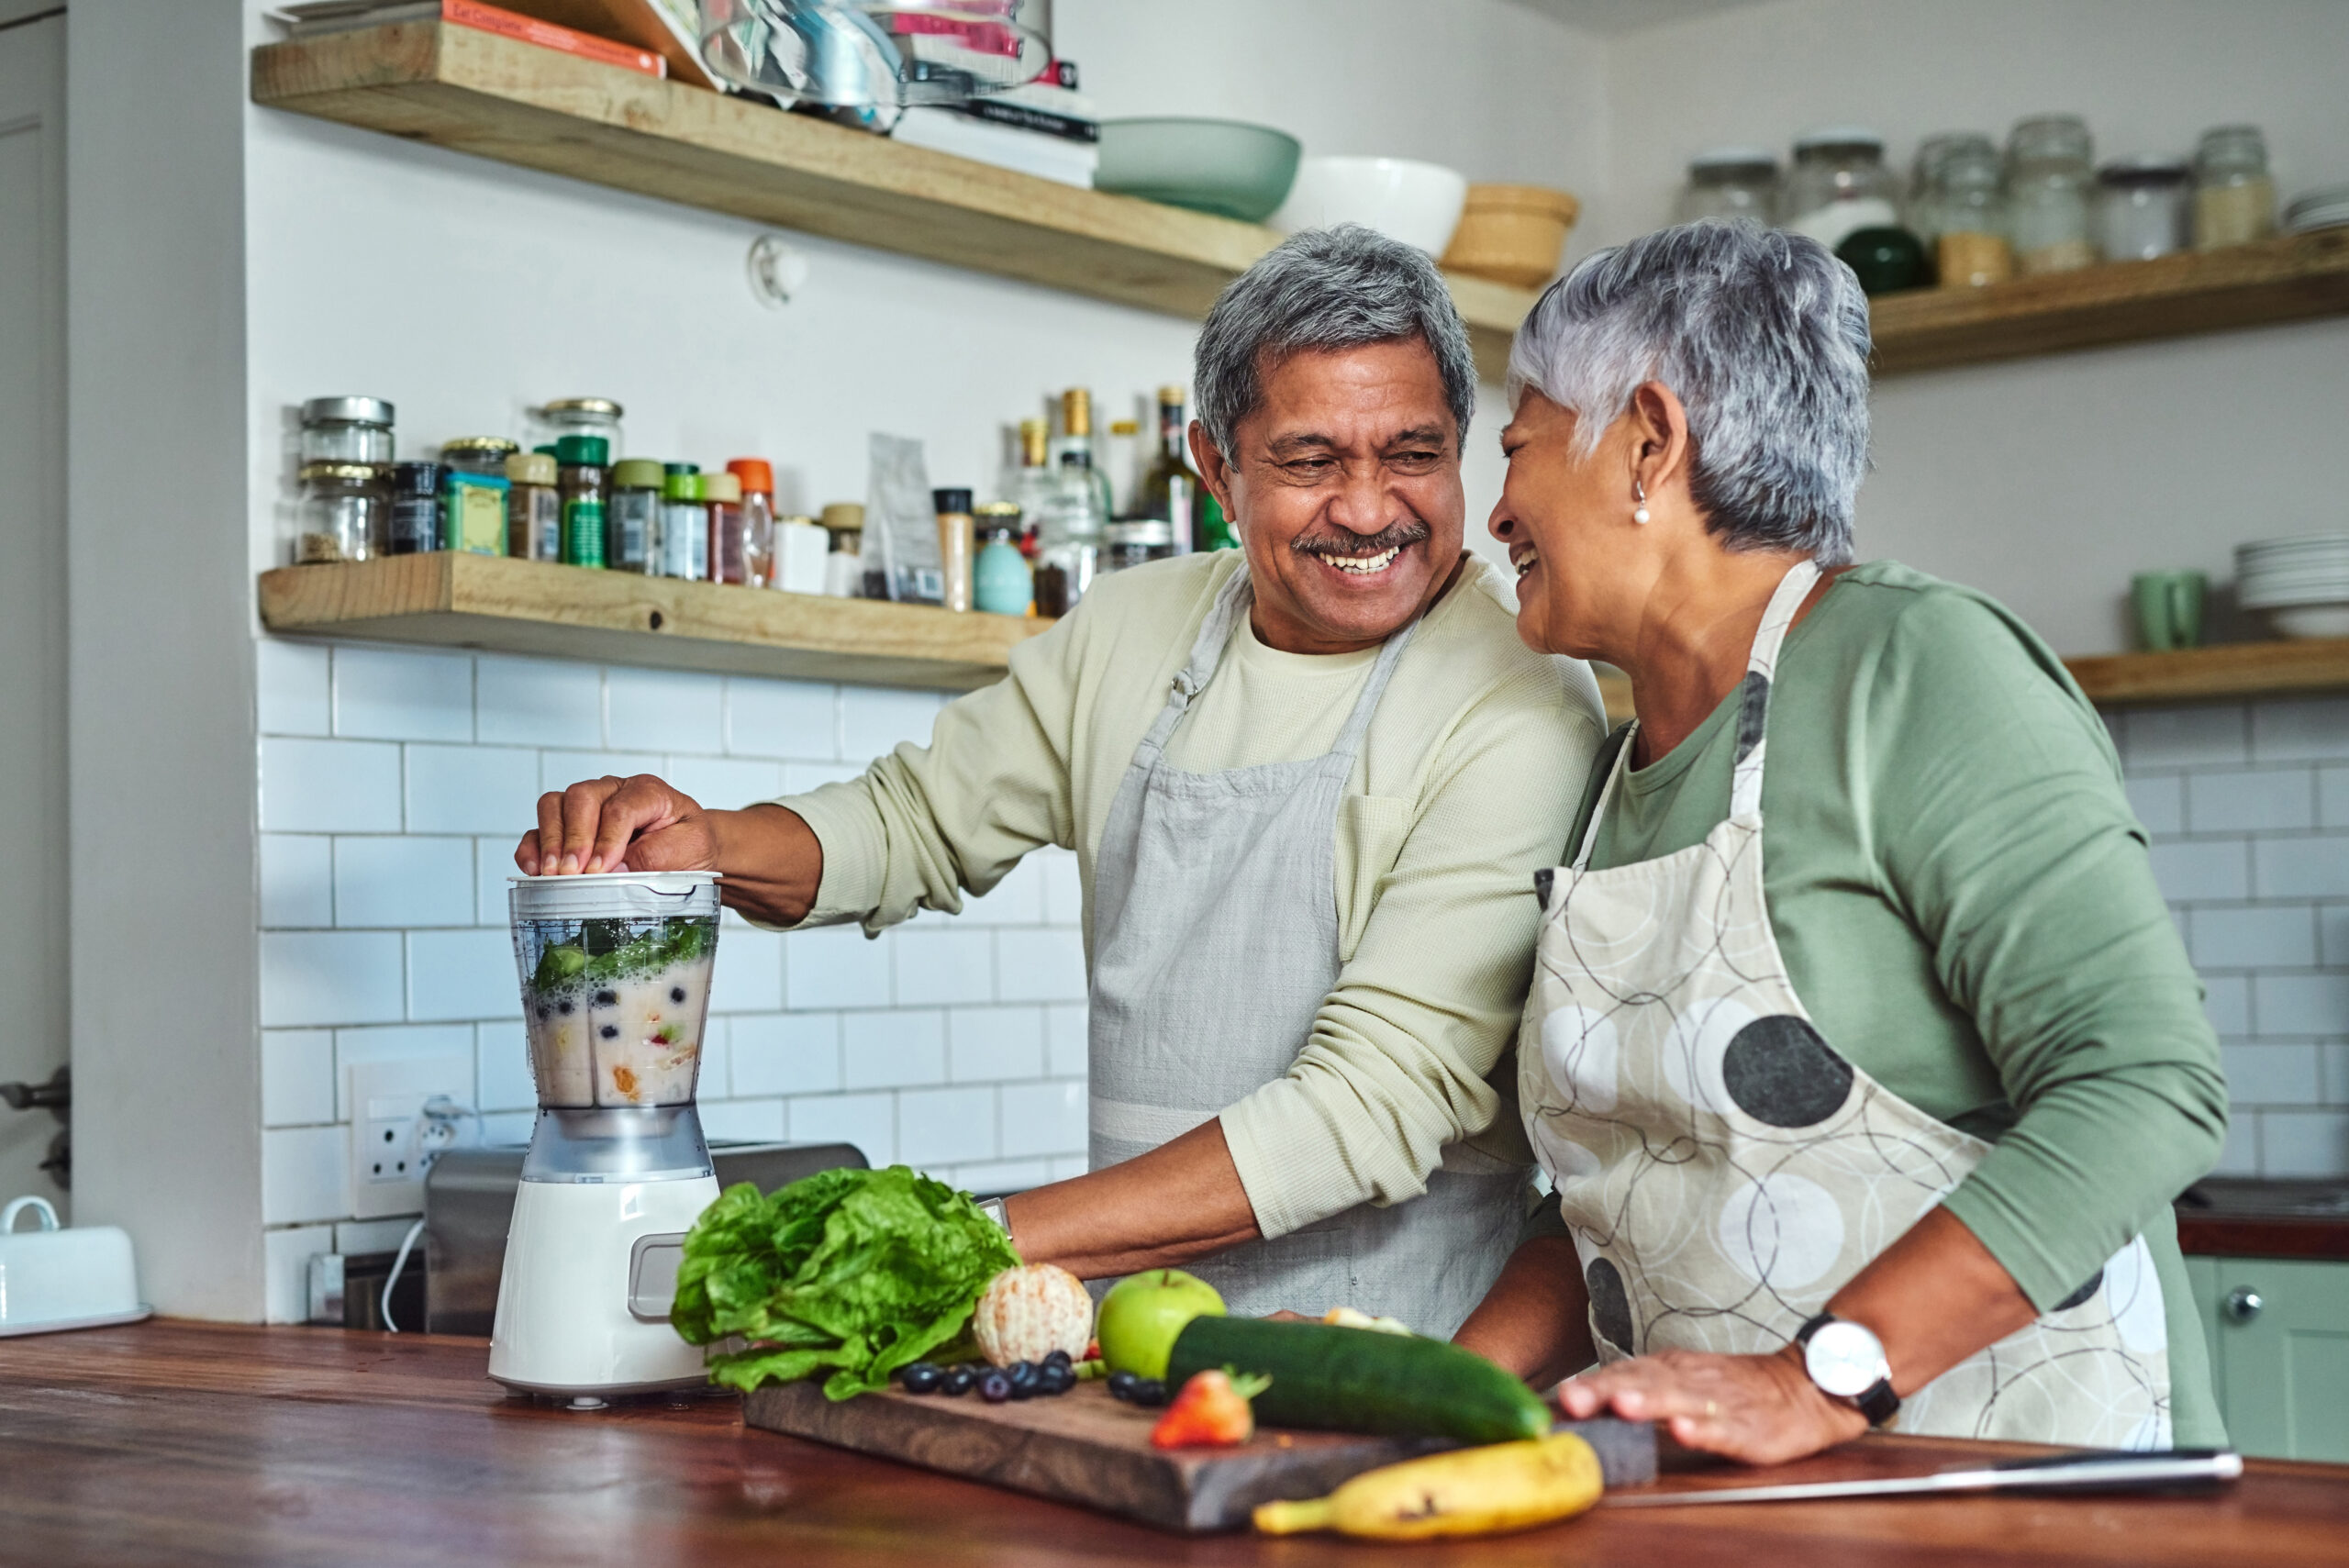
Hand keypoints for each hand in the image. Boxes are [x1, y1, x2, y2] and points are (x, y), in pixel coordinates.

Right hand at [516, 774, 716, 877]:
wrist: (688, 848)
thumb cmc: (689, 845)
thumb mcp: (688, 849)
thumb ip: (655, 855)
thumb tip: (614, 870)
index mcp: (647, 791)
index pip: (620, 808)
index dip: (607, 840)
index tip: (599, 870)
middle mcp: (613, 790)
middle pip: (581, 798)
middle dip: (575, 838)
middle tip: (572, 873)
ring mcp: (587, 806)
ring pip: (554, 805)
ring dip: (550, 840)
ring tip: (553, 873)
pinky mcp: (569, 826)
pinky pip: (539, 828)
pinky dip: (533, 848)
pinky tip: (535, 870)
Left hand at [1553, 1347, 1866, 1465]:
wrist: (1803, 1386)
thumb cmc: (1733, 1388)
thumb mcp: (1681, 1380)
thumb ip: (1637, 1387)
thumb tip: (1579, 1400)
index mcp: (1670, 1369)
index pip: (1624, 1372)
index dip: (1592, 1383)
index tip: (1561, 1395)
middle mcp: (1689, 1380)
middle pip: (1642, 1382)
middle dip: (1607, 1390)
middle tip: (1575, 1399)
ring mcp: (1719, 1402)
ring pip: (1678, 1399)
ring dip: (1648, 1402)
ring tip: (1622, 1406)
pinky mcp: (1749, 1426)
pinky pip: (1723, 1426)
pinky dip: (1703, 1428)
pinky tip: (1685, 1430)